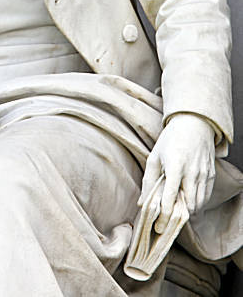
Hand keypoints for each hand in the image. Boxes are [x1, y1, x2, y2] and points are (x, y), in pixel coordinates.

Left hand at [139, 113, 215, 233]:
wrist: (194, 124)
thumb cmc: (170, 139)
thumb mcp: (155, 156)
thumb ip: (148, 181)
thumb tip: (142, 203)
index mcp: (174, 167)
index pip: (170, 200)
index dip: (164, 217)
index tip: (158, 228)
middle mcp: (192, 173)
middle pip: (187, 207)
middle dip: (177, 217)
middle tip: (166, 220)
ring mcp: (204, 174)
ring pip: (198, 204)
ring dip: (187, 211)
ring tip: (176, 209)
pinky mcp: (211, 175)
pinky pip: (205, 197)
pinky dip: (197, 203)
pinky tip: (187, 200)